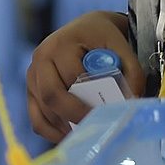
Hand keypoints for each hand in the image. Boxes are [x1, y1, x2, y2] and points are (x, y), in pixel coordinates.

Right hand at [26, 10, 144, 142]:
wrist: (87, 28)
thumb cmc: (102, 37)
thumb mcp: (120, 45)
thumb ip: (131, 70)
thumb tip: (132, 100)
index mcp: (62, 43)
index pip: (72, 76)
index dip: (89, 98)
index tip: (106, 115)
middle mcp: (41, 57)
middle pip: (51, 95)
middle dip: (74, 115)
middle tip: (95, 127)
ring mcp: (32, 75)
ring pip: (43, 111)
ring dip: (65, 127)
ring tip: (88, 133)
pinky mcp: (31, 91)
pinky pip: (37, 119)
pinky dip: (53, 133)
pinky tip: (72, 136)